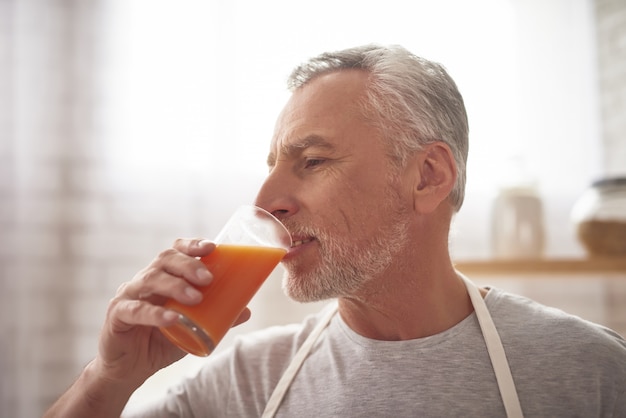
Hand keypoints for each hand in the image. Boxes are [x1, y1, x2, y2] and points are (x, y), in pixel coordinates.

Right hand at [93, 239, 250, 388]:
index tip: (212, 248)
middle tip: (208, 279)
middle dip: (188, 265)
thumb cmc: (160, 341)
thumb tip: (247, 310)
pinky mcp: (117, 315)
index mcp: (163, 276)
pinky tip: (172, 318)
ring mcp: (128, 295)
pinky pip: (135, 310)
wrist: (130, 369)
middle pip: (165, 260)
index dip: (192, 246)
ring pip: (150, 279)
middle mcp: (145, 280)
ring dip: (175, 286)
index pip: (176, 251)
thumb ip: (216, 317)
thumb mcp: (192, 328)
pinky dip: (155, 313)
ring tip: (196, 298)